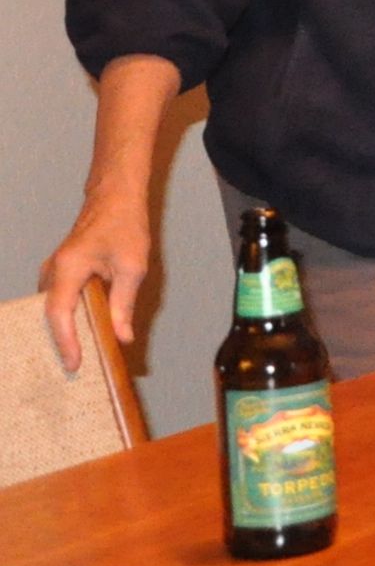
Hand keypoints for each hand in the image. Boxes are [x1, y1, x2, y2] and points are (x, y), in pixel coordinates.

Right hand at [39, 191, 152, 371]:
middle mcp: (53, 271)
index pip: (59, 314)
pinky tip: (83, 330)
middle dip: (62, 341)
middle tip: (76, 368)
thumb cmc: (125, 226)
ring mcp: (54, 270)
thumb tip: (122, 337)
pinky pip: (59, 299)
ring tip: (80, 354)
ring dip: (65, 330)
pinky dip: (68, 316)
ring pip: (53, 308)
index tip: (74, 363)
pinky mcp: (61, 270)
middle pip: (51, 314)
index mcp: (68, 269)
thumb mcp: (132, 267)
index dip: (65, 341)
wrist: (116, 198)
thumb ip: (124, 304)